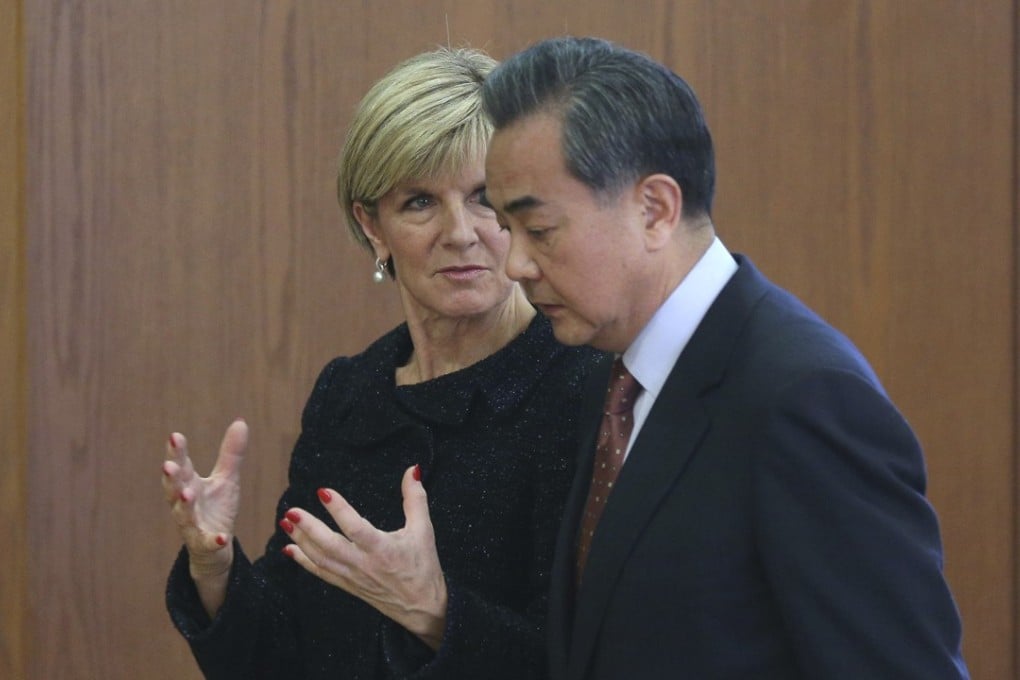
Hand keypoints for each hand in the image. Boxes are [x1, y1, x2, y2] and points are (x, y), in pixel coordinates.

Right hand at [162, 418, 246, 579]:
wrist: (216, 546)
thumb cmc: (216, 508)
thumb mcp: (226, 478)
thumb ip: (230, 453)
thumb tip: (240, 420)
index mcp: (189, 484)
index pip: (181, 466)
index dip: (177, 452)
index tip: (175, 436)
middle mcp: (185, 504)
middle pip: (174, 489)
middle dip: (171, 477)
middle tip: (169, 465)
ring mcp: (192, 525)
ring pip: (183, 515)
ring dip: (183, 504)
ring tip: (186, 493)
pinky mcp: (204, 544)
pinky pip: (208, 543)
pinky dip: (214, 540)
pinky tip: (223, 537)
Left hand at [281, 465, 447, 649]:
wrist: (422, 607)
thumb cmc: (423, 566)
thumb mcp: (423, 530)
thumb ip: (415, 498)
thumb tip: (411, 470)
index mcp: (382, 549)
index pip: (355, 527)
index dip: (338, 509)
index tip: (322, 491)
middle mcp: (364, 564)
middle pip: (329, 546)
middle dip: (308, 528)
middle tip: (291, 511)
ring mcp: (353, 576)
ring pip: (321, 559)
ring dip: (301, 541)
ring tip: (286, 522)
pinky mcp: (348, 585)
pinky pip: (321, 573)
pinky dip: (304, 561)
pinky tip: (289, 549)